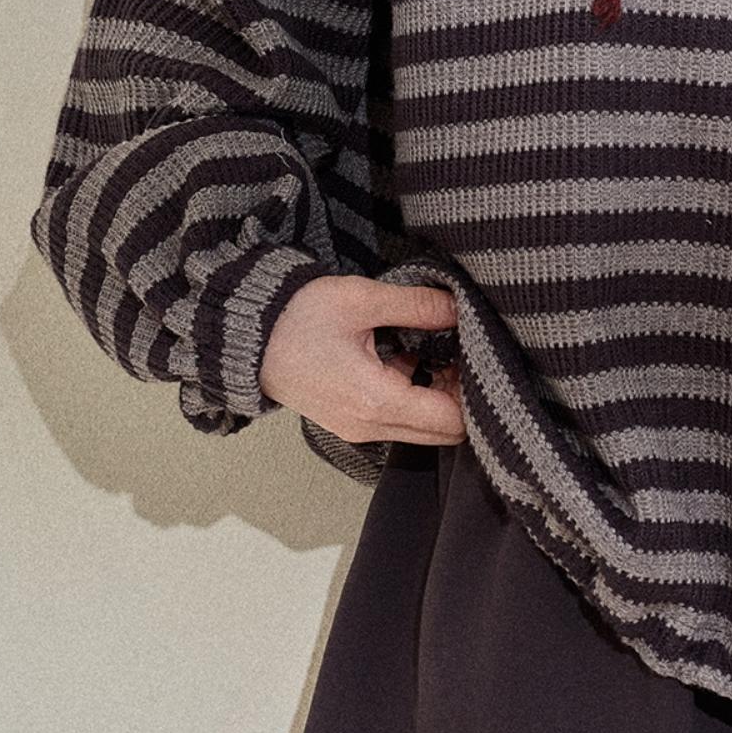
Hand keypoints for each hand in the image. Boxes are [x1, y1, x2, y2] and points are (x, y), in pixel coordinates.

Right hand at [259, 274, 465, 447]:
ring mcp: (358, 429)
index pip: (452, 420)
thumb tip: (461, 307)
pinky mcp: (351, 421)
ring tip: (445, 352)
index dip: (476, 393)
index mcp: (376, 401)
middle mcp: (370, 426)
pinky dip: (417, 397)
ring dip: (440, 398)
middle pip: (443, 433)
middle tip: (470, 355)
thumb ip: (417, 305)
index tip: (484, 359)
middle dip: (464, 399)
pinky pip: (399, 420)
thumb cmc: (297, 318)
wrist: (248, 337)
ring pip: (423, 429)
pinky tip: (417, 358)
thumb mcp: (362, 299)